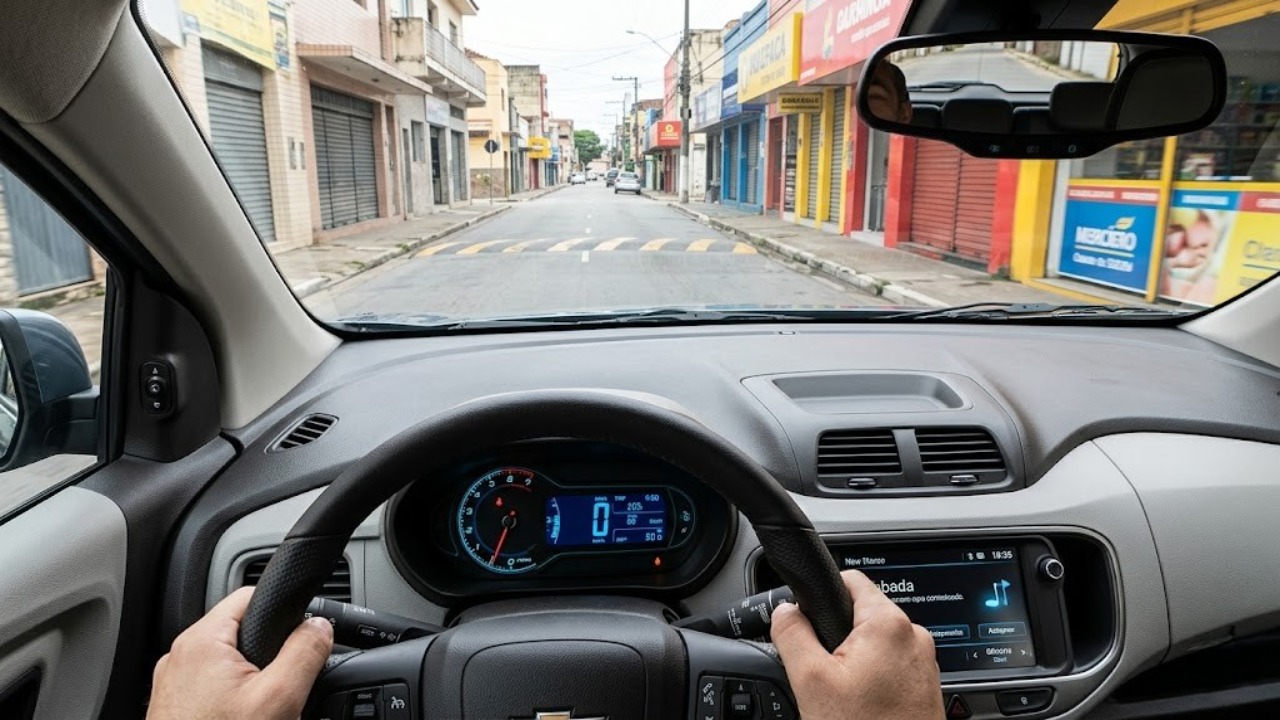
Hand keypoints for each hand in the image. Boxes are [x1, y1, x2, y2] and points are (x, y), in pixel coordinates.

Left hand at [147, 586, 333, 719]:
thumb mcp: (278, 698)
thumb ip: (304, 653)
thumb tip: (320, 627)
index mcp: (202, 641)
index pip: (252, 596)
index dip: (285, 610)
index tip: (304, 633)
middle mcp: (180, 657)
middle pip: (242, 631)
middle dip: (271, 652)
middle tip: (284, 686)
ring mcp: (175, 684)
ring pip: (229, 663)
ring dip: (254, 679)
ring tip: (264, 710)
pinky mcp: (176, 709)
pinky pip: (214, 688)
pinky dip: (235, 699)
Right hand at [771, 570, 941, 719]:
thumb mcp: (810, 680)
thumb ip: (792, 633)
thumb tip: (784, 610)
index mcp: (889, 623)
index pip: (849, 579)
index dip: (820, 594)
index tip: (806, 617)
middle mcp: (915, 637)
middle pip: (861, 614)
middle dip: (836, 636)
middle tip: (821, 671)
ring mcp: (924, 664)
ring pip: (875, 644)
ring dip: (854, 661)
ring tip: (843, 695)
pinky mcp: (925, 688)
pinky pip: (891, 667)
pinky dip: (872, 679)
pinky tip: (861, 706)